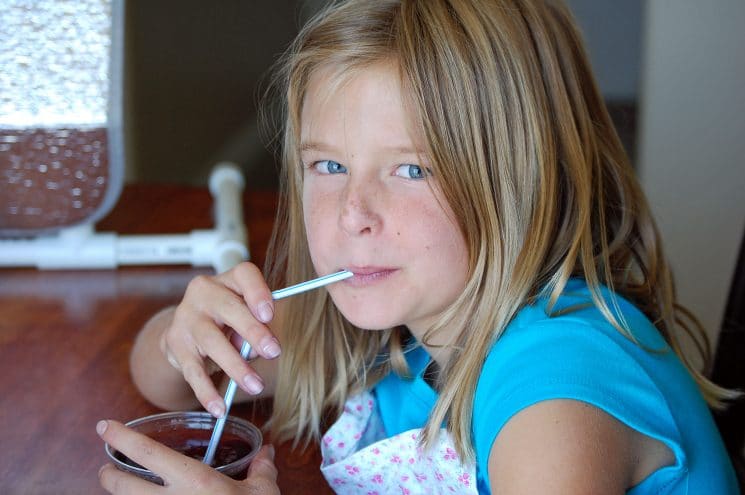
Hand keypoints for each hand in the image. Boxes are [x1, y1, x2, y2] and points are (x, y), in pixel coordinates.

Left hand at [97, 419, 279, 493]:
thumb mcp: (263, 493)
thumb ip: (261, 469)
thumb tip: (266, 452)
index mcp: (195, 481)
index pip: (147, 452)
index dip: (122, 437)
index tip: (105, 426)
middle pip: (121, 486)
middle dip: (107, 475)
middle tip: (105, 469)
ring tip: (123, 490)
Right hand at [162, 262, 280, 415]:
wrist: (186, 329)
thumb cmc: (228, 318)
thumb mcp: (245, 313)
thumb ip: (257, 324)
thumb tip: (262, 348)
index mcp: (228, 279)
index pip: (244, 275)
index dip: (257, 292)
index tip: (269, 313)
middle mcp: (203, 292)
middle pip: (229, 308)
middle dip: (253, 331)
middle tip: (273, 352)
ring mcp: (185, 317)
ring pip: (211, 341)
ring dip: (235, 366)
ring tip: (255, 386)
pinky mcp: (174, 344)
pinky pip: (192, 371)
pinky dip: (206, 392)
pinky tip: (219, 408)